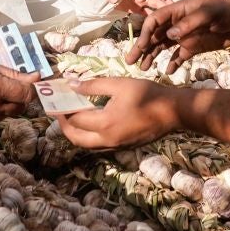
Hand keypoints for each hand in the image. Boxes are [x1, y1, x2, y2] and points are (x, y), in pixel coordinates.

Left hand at [53, 77, 178, 149]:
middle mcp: (107, 140)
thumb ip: (93, 85)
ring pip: (87, 145)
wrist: (173, 112)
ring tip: (72, 117)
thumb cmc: (148, 94)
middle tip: (59, 112)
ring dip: (76, 133)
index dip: (63, 110)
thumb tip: (71, 84)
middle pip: (76, 139)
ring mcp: (115, 146)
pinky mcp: (123, 147)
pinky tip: (91, 123)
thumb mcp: (119, 84)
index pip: (75, 119)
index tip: (56, 99)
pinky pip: (98, 146)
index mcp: (105, 123)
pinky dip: (89, 137)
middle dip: (64, 126)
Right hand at [127, 0, 229, 65]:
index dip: (145, 33)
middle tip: (131, 61)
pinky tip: (167, 72)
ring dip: (153, 56)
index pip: (154, 21)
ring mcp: (185, 36)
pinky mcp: (194, 47)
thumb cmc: (226, 11)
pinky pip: (179, 56)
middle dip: (142, 48)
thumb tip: (169, 36)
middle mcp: (177, 24)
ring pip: (163, 47)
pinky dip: (172, 63)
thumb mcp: (208, 14)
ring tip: (144, 69)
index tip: (140, 47)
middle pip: (155, 36)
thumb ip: (189, 24)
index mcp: (177, 11)